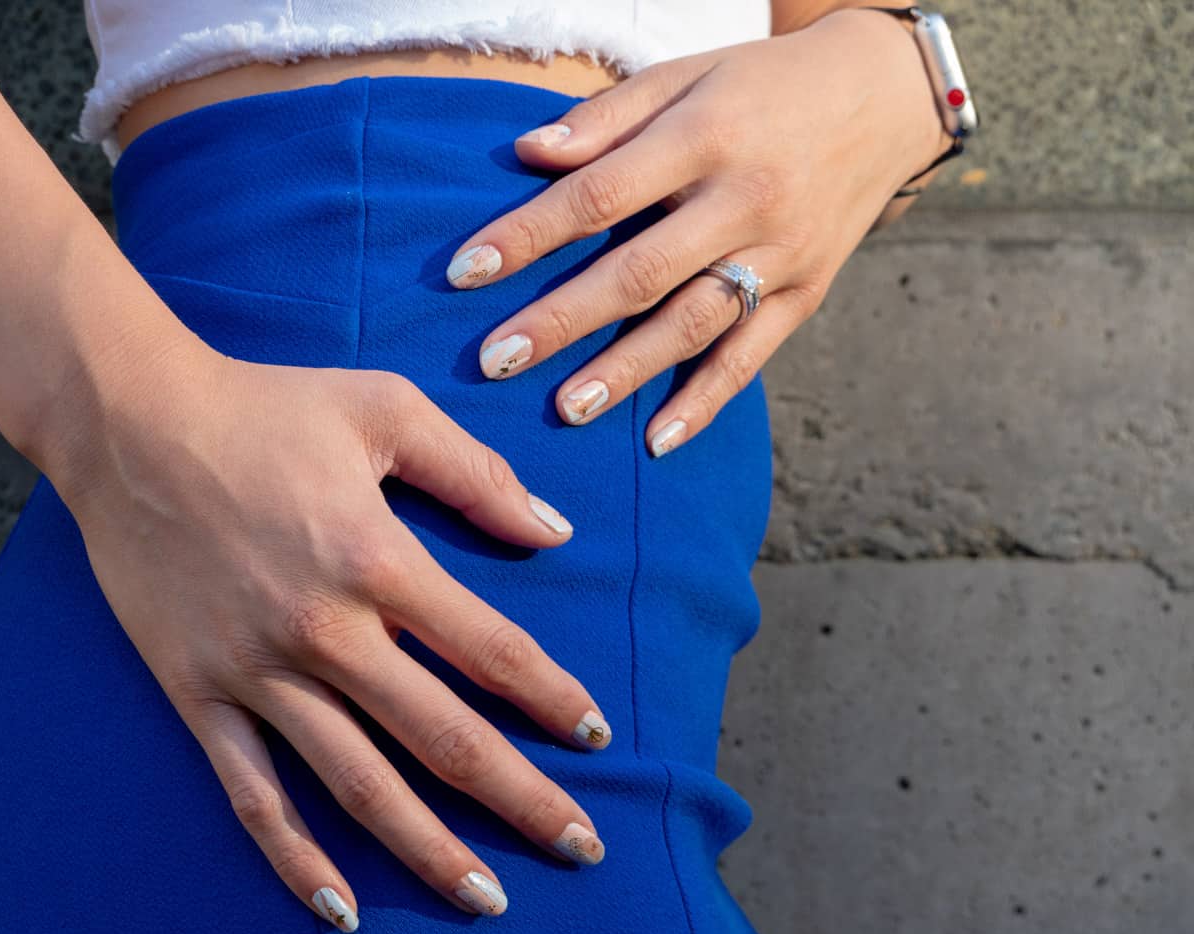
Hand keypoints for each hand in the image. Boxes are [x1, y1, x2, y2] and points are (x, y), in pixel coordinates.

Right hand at [49, 341, 612, 930]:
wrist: (126, 423)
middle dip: (522, 799)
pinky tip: (342, 908)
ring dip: (430, 849)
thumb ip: (475, 472)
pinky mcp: (198, 695)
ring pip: (358, 784)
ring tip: (488, 899)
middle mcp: (325, 629)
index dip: (551, 697)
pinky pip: (253, 795)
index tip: (595, 735)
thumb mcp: (384, 410)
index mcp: (378, 557)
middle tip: (582, 847)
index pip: (490, 650)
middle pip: (443, 737)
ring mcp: (257, 672)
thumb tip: (554, 530)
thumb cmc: (264, 406)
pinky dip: (296, 857)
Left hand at [444, 8, 951, 455]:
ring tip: (565, 409)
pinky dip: (705, 402)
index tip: (464, 271)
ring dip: (626, 371)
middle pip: (640, 272)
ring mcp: (781, 253)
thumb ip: (608, 117)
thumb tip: (529, 154)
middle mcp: (745, 199)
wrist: (886, 98)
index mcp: (705, 136)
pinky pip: (751, 357)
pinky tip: (657, 441)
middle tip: (494, 360)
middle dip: (562, 320)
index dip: (529, 234)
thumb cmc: (761, 84)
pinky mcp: (807, 294)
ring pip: (693, 323)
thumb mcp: (687, 75)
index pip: (600, 195)